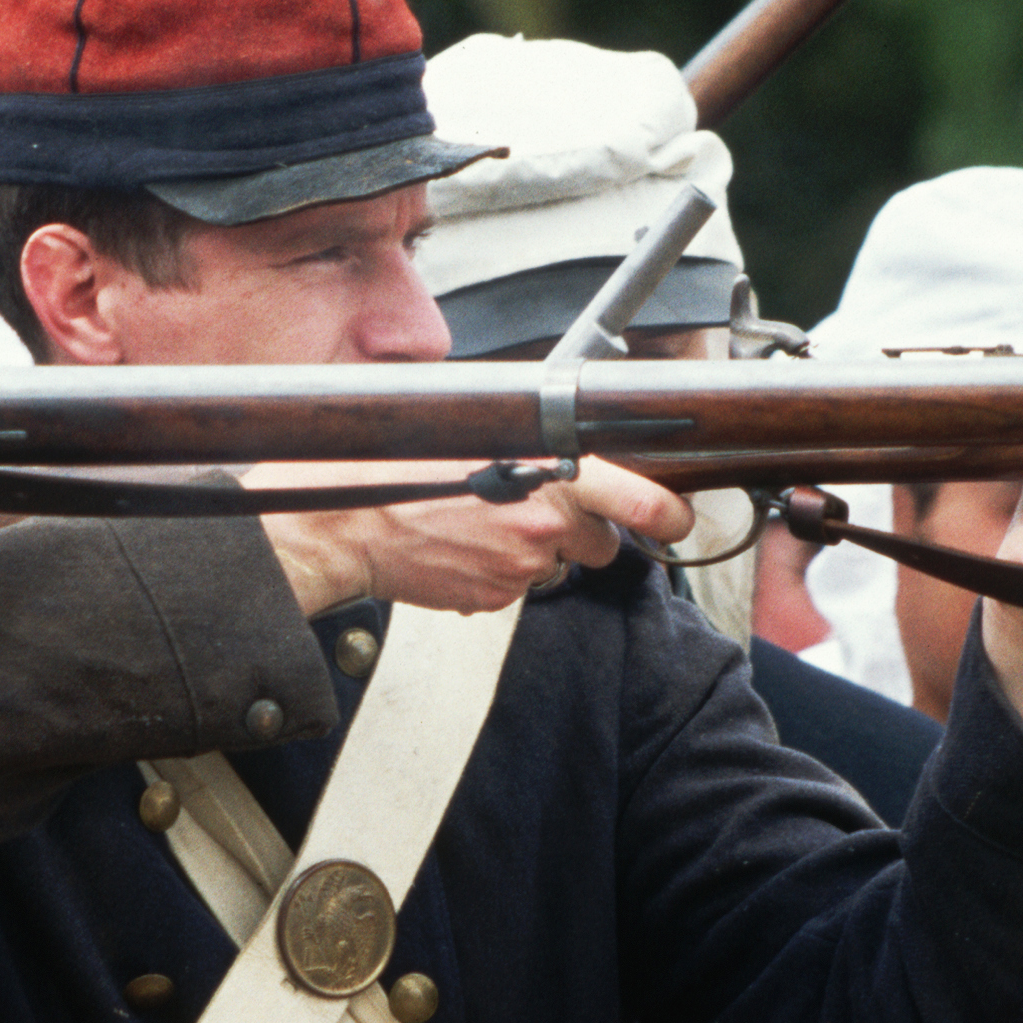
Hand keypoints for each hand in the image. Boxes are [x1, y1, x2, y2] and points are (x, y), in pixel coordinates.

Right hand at [252, 458, 689, 617]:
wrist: (345, 524)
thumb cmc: (399, 463)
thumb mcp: (473, 424)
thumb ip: (532, 433)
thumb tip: (568, 440)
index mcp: (550, 469)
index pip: (641, 499)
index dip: (667, 512)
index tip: (677, 518)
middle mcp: (546, 522)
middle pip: (600, 543)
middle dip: (579, 533)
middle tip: (536, 512)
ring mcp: (522, 567)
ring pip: (554, 565)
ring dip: (531, 550)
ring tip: (479, 524)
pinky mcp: (495, 599)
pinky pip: (515, 587)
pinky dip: (496, 571)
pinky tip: (458, 547)